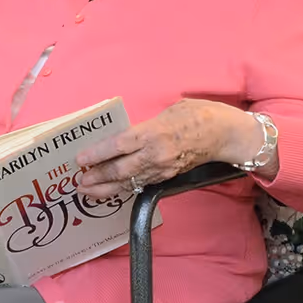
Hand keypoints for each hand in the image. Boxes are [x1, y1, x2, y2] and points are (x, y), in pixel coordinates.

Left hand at [74, 99, 259, 199]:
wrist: (224, 135)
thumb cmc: (198, 115)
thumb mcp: (168, 110)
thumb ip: (145, 124)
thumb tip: (127, 133)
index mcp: (153, 133)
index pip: (118, 146)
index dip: (97, 155)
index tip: (80, 160)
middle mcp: (155, 154)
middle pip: (119, 170)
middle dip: (96, 178)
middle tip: (78, 182)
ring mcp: (162, 169)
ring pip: (128, 182)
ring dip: (106, 188)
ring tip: (88, 192)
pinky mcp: (167, 176)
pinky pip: (141, 184)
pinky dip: (124, 188)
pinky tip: (112, 190)